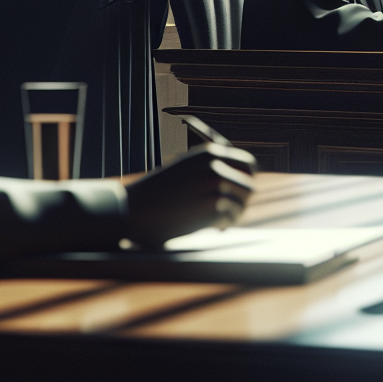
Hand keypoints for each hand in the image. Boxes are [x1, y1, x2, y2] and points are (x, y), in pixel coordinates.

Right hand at [124, 143, 256, 247]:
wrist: (132, 210)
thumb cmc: (158, 195)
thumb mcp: (186, 172)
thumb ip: (211, 171)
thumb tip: (246, 184)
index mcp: (209, 152)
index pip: (248, 164)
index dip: (245, 181)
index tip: (236, 196)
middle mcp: (214, 164)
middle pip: (250, 184)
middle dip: (243, 200)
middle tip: (229, 213)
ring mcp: (214, 183)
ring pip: (244, 202)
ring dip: (235, 214)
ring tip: (220, 222)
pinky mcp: (211, 204)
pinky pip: (232, 217)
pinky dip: (225, 225)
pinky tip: (214, 229)